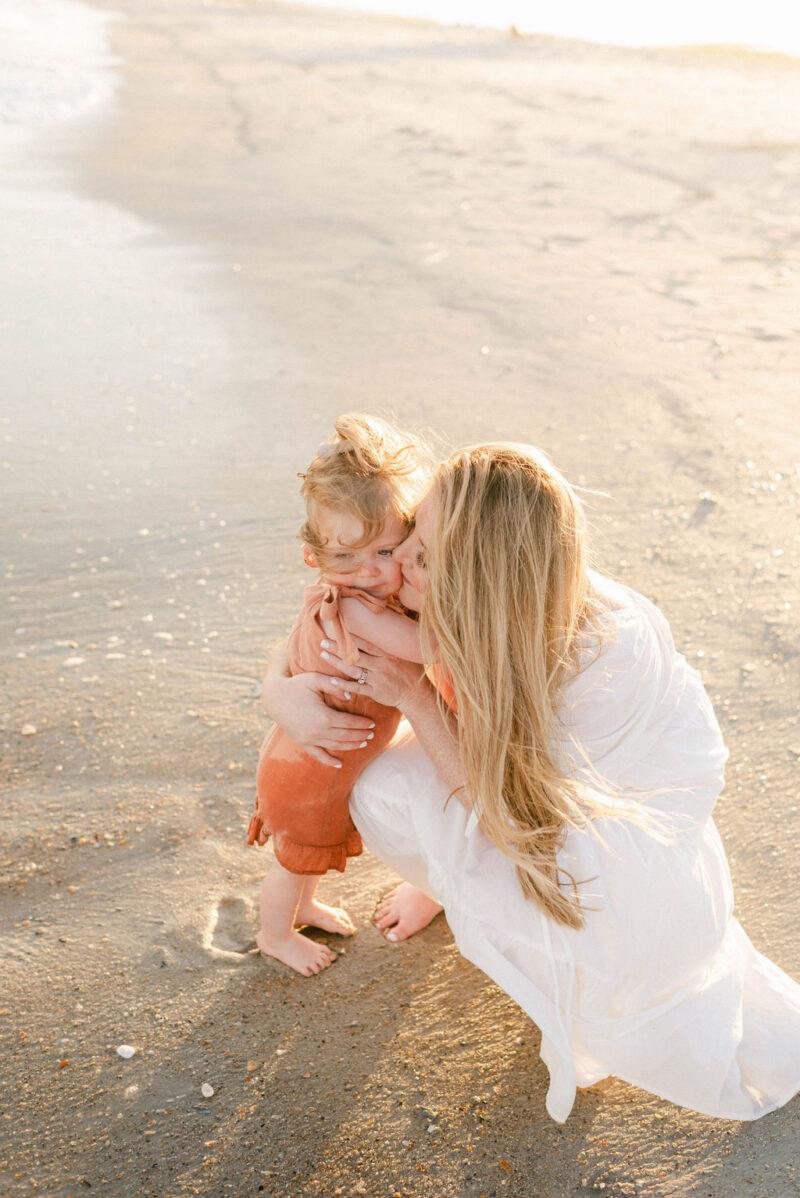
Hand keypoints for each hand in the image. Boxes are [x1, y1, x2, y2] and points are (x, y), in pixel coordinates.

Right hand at [262, 669, 376, 766]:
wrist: (273, 696)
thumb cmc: (296, 685)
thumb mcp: (316, 679)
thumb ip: (335, 686)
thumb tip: (350, 697)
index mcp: (324, 716)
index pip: (349, 722)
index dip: (362, 723)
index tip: (372, 723)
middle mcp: (317, 731)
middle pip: (346, 736)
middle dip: (361, 735)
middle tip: (372, 734)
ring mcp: (309, 740)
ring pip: (336, 746)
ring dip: (352, 746)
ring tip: (363, 742)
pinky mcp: (302, 743)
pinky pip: (318, 756)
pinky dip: (329, 761)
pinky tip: (339, 764)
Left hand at [320, 635, 427, 710]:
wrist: (416, 694)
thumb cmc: (411, 671)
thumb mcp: (408, 653)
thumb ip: (396, 641)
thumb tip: (395, 618)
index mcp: (389, 653)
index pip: (366, 642)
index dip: (351, 636)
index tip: (338, 628)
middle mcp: (382, 664)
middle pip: (356, 654)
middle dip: (338, 647)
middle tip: (322, 641)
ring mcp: (378, 679)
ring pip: (354, 670)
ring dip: (337, 662)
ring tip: (323, 655)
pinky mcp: (376, 692)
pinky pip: (357, 688)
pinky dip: (344, 684)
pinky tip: (332, 680)